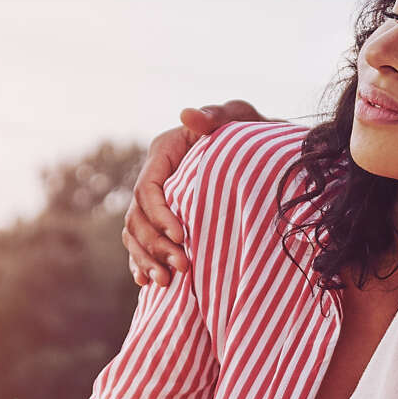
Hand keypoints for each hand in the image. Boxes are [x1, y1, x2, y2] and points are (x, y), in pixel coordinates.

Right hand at [123, 100, 262, 287]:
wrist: (263, 155)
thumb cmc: (252, 133)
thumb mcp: (240, 118)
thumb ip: (217, 116)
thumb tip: (187, 115)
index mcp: (164, 152)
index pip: (148, 189)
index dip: (159, 215)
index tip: (182, 236)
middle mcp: (153, 177)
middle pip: (137, 217)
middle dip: (154, 245)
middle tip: (182, 268)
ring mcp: (155, 201)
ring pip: (134, 234)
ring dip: (146, 259)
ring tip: (165, 283)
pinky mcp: (162, 220)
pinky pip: (141, 243)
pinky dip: (142, 262)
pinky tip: (147, 282)